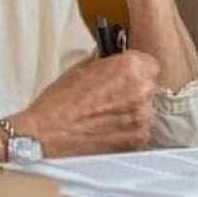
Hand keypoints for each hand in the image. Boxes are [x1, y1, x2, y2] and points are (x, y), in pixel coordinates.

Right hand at [11, 51, 158, 156]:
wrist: (47, 133)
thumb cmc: (59, 102)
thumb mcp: (81, 68)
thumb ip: (104, 61)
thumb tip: (110, 57)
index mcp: (129, 67)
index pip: (150, 64)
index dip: (138, 70)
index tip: (129, 75)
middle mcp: (141, 90)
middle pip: (150, 86)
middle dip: (135, 90)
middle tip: (113, 97)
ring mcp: (142, 116)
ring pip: (147, 109)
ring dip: (133, 111)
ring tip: (107, 115)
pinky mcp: (138, 139)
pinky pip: (142, 130)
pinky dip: (130, 130)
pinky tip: (109, 128)